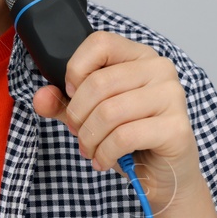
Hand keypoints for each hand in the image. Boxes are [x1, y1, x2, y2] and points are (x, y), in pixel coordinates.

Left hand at [31, 31, 200, 213]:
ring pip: (109, 112)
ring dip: (90, 138)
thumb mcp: (90, 116)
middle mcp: (160, 69)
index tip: (72, 94)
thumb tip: (40, 98)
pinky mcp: (176, 127)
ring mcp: (172, 96)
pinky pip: (124, 136)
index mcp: (140, 56)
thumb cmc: (131, 139)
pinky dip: (106, 153)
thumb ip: (64, 104)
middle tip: (78, 133)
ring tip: (90, 151)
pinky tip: (105, 160)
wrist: (164, 175)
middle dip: (78, 115)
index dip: (76, 69)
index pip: (100, 42)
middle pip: (99, 82)